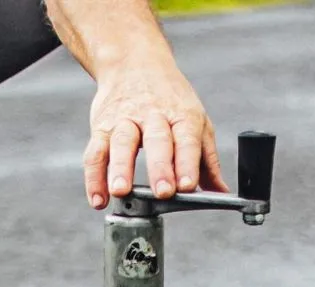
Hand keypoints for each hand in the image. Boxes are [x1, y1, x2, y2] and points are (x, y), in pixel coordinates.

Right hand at [84, 59, 227, 207]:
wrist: (134, 61)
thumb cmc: (169, 98)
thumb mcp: (195, 121)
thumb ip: (207, 160)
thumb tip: (221, 192)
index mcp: (182, 115)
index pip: (187, 140)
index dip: (188, 163)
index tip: (189, 186)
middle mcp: (153, 115)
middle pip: (156, 141)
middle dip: (160, 167)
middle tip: (162, 192)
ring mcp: (125, 120)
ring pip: (121, 143)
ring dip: (120, 169)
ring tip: (121, 191)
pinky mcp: (102, 126)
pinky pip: (95, 152)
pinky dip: (94, 177)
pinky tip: (98, 198)